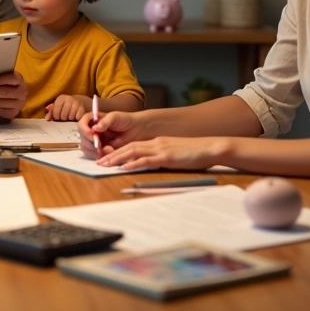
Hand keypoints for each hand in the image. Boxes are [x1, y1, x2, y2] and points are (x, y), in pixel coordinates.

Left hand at [0, 71, 26, 119]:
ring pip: (0, 102)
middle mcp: (21, 92)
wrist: (15, 98)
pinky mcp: (14, 113)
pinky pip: (0, 112)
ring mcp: (18, 104)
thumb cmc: (6, 85)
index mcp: (19, 79)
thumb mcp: (4, 79)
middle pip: (4, 92)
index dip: (0, 80)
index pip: (11, 78)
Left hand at [45, 95, 86, 120]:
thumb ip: (51, 113)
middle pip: (63, 115)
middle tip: (64, 117)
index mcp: (61, 98)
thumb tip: (47, 118)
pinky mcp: (82, 108)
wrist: (76, 103)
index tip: (57, 117)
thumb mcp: (56, 108)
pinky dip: (76, 119)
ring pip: (70, 117)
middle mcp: (69, 99)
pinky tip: (75, 117)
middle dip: (63, 119)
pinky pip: (77, 118)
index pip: (56, 111)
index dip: (56, 116)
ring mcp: (76, 103)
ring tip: (69, 116)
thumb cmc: (63, 107)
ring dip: (69, 119)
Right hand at [78, 110, 150, 159]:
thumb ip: (105, 121)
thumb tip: (94, 128)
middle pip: (83, 138)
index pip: (82, 124)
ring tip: (109, 149)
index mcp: (93, 120)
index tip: (92, 135)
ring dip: (95, 151)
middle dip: (90, 143)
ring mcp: (96, 141)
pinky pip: (94, 155)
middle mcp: (92, 131)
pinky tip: (110, 153)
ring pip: (87, 148)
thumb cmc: (126, 120)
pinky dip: (100, 156)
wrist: (138, 130)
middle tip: (100, 146)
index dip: (84, 130)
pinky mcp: (101, 150)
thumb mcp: (115, 117)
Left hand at [95, 136, 229, 170]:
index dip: (118, 151)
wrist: (210, 147)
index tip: (106, 158)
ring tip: (104, 164)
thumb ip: (163, 158)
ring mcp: (161, 149)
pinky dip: (133, 163)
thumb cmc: (196, 154)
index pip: (133, 145)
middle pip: (128, 147)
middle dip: (111, 155)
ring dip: (116, 158)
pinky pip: (146, 160)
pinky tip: (123, 167)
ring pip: (133, 152)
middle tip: (99, 162)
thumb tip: (154, 166)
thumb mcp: (176, 154)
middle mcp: (156, 143)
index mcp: (157, 143)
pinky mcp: (167, 157)